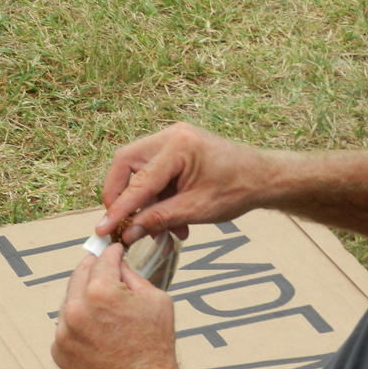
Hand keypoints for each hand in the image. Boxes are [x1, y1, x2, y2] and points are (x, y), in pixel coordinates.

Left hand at [51, 244, 180, 368]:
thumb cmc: (154, 344)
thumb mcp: (155, 298)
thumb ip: (132, 275)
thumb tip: (117, 264)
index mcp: (100, 292)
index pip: (102, 259)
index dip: (111, 251)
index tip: (114, 249)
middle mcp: (76, 309)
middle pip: (80, 274)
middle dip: (94, 268)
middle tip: (103, 267)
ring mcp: (63, 332)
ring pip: (70, 300)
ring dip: (84, 296)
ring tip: (104, 305)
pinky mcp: (58, 350)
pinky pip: (65, 325)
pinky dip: (78, 322)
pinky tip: (97, 330)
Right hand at [97, 122, 266, 243]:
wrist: (264, 178)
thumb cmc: (237, 190)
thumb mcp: (196, 210)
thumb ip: (159, 219)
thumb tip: (129, 233)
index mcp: (178, 146)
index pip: (138, 182)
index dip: (118, 209)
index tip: (103, 229)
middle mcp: (171, 135)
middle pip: (126, 164)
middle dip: (121, 196)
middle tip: (123, 222)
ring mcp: (174, 139)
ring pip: (138, 169)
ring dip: (144, 201)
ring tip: (160, 228)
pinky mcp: (177, 148)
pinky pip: (154, 171)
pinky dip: (157, 196)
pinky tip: (172, 219)